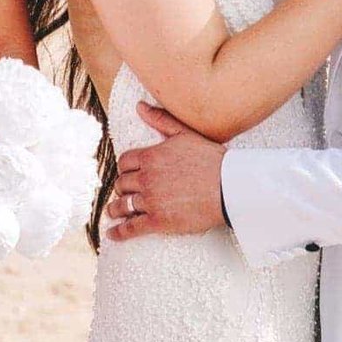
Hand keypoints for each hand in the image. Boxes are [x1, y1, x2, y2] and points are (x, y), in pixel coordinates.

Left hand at [104, 113, 228, 239]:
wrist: (229, 186)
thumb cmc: (212, 159)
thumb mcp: (186, 134)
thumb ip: (161, 120)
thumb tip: (139, 106)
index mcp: (151, 156)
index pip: (124, 162)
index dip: (125, 168)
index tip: (128, 173)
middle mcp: (146, 178)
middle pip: (122, 184)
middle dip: (122, 187)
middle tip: (124, 192)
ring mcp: (151, 200)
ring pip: (122, 205)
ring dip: (116, 209)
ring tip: (114, 212)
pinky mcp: (158, 221)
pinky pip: (131, 228)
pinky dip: (119, 233)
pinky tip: (112, 235)